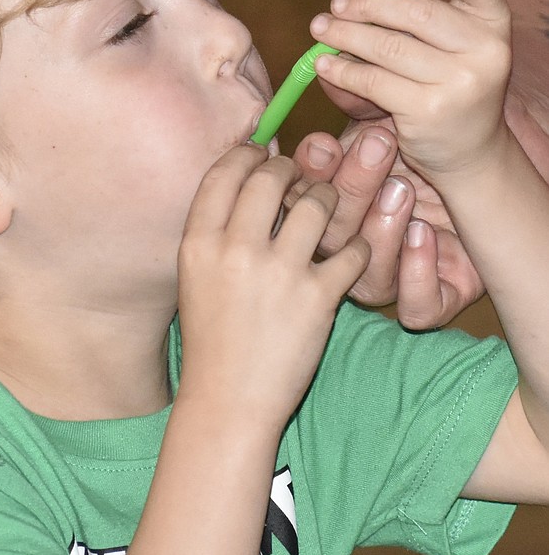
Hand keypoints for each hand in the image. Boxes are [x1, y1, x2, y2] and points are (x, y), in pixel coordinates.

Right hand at [177, 146, 368, 431]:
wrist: (228, 400)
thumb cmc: (212, 338)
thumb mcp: (194, 276)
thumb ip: (215, 230)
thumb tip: (248, 177)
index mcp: (198, 241)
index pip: (225, 171)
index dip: (249, 154)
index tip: (263, 156)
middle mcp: (235, 249)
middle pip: (272, 176)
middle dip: (292, 170)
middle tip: (302, 179)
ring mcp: (278, 272)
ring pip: (318, 203)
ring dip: (330, 200)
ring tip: (330, 212)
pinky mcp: (317, 298)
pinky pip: (353, 250)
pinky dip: (359, 248)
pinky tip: (353, 254)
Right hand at [295, 120, 484, 326]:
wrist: (484, 183)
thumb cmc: (426, 151)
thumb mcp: (390, 120)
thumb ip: (360, 101)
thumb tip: (331, 69)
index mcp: (330, 211)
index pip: (299, 203)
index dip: (306, 177)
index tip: (325, 144)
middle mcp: (353, 252)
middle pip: (330, 239)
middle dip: (350, 190)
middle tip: (379, 147)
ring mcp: (391, 279)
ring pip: (366, 280)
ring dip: (379, 230)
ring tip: (403, 190)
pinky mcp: (433, 300)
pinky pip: (415, 308)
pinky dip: (416, 273)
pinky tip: (424, 235)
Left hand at [308, 0, 511, 181]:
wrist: (469, 151)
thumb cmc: (446, 82)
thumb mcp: (434, 39)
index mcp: (493, 20)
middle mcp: (486, 50)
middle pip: (418, 11)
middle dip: (367, 4)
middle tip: (336, 3)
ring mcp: (461, 83)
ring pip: (388, 47)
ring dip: (345, 35)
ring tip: (320, 28)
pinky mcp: (430, 112)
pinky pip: (374, 81)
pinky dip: (342, 71)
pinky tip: (324, 64)